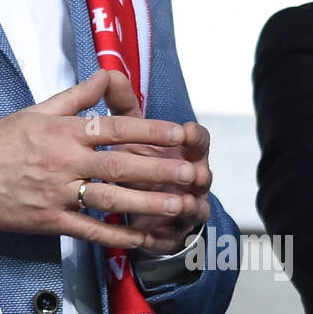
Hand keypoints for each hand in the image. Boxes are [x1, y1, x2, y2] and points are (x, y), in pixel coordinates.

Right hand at [0, 69, 202, 249]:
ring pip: (111, 198)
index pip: (115, 127)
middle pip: (120, 164)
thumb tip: (107, 73)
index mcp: (64, 131)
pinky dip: (117, 235)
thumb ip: (78, 95)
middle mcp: (65, 161)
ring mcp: (59, 193)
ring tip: (178, 205)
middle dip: (159, 169)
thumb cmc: (2, 141)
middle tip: (191, 173)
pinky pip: (90, 229)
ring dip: (148, 203)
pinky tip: (142, 238)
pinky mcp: (52, 220)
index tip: (180, 133)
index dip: (150, 129)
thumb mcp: (38, 110)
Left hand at [102, 78, 211, 253]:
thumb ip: (120, 105)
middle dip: (196, 174)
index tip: (184, 131)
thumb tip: (110, 74)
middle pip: (201, 176)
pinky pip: (168, 239)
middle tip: (189, 174)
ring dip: (186, 207)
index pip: (198, 140)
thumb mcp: (125, 132)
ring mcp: (183, 208)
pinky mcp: (169, 235)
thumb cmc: (131, 159)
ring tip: (178, 206)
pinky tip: (147, 238)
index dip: (194, 135)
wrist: (128, 200)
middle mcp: (189, 179)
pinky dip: (160, 239)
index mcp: (182, 151)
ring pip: (193, 209)